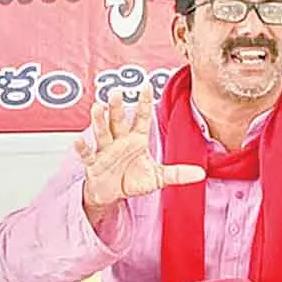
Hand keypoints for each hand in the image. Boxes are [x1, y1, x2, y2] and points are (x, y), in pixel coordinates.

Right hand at [76, 86, 204, 217]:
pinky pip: (88, 155)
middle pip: (118, 121)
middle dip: (117, 107)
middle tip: (117, 92)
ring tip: (97, 107)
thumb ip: (177, 174)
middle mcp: (119, 141)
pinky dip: (82, 148)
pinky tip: (79, 139)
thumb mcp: (157, 178)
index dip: (144, 103)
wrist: (111, 195)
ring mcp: (105, 151)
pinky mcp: (94, 164)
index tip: (145, 86)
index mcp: (136, 140)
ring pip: (102, 133)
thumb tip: (201, 174)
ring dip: (99, 120)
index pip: (141, 118)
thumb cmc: (130, 181)